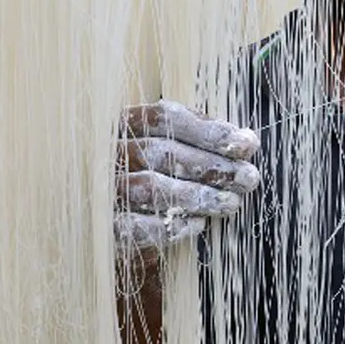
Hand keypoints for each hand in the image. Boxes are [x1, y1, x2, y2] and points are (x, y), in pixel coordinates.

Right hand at [115, 100, 260, 249]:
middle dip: (211, 166)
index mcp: (121, 123)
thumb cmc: (140, 175)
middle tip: (248, 178)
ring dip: (198, 196)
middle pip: (162, 152)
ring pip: (152, 188)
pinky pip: (137, 226)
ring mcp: (100, 188)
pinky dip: (173, 225)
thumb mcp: (162, 148)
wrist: (96, 216)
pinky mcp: (101, 226)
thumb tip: (247, 141)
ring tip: (230, 203)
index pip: (165, 117)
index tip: (246, 144)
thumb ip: (197, 141)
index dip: (209, 129)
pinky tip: (197, 224)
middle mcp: (106, 152)